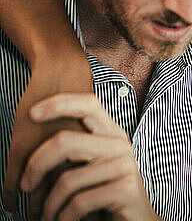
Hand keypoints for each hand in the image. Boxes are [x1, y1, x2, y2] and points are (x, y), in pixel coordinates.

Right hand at [2, 55, 92, 217]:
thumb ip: (86, 158)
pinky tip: (10, 207)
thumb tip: (87, 182)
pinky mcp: (22, 147)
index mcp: (87, 156)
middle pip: (59, 200)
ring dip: (33, 210)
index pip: (82, 194)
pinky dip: (11, 198)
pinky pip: (13, 181)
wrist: (63, 76)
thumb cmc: (79, 106)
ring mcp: (42, 153)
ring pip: (35, 195)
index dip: (78, 213)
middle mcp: (67, 157)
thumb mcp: (89, 135)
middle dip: (54, 217)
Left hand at [20, 93, 159, 220]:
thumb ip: (77, 151)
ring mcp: (125, 165)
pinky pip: (78, 202)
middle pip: (65, 142)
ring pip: (67, 180)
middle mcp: (120, 145)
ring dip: (48, 205)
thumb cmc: (107, 198)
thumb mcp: (92, 168)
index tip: (32, 113)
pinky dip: (63, 218)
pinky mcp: (125, 188)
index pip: (88, 104)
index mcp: (112, 134)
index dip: (59, 103)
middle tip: (25, 186)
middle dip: (35, 166)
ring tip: (44, 217)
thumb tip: (36, 142)